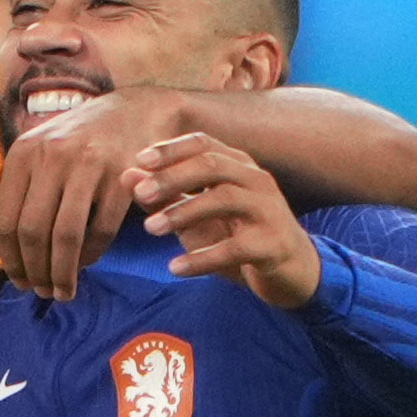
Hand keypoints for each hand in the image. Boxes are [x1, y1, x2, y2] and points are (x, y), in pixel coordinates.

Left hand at [0, 89, 193, 299]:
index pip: (5, 222)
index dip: (9, 261)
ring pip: (66, 235)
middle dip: (35, 271)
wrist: (132, 111)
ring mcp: (89, 164)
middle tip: (41, 292)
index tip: (19, 283)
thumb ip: (8, 212)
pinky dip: (92, 256)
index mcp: (23, 155)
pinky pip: (102, 230)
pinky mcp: (123, 176)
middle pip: (33, 231)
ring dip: (62, 272)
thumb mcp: (35, 168)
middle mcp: (52, 156)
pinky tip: (86, 266)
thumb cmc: (75, 146)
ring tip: (62, 292)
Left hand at [129, 135, 323, 307]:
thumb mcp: (196, 217)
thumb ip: (164, 197)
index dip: (171, 149)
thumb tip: (127, 176)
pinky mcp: (273, 244)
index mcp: (238, 166)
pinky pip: (236, 248)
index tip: (139, 160)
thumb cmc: (238, 237)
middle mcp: (256, 181)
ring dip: (183, 212)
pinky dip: (203, 257)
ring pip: (225, 199)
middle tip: (140, 193)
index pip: (203, 144)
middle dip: (173, 177)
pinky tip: (176, 268)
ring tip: (150, 229)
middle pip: (212, 165)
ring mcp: (268, 211)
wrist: (290, 272)